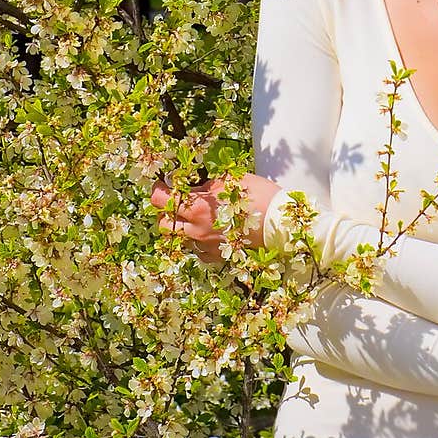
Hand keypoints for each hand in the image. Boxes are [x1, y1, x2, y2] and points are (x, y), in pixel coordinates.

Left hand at [149, 173, 281, 262]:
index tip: (162, 185)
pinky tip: (211, 230)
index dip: (158, 191)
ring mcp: (207, 246)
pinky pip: (198, 250)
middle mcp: (197, 230)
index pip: (161, 201)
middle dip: (166, 212)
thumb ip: (206, 185)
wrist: (280, 223)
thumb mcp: (231, 181)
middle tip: (178, 201)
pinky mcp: (217, 256)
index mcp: (198, 209)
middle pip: (164, 224)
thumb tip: (193, 186)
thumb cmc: (259, 196)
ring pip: (181, 238)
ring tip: (198, 216)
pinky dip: (199, 240)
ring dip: (183, 226)